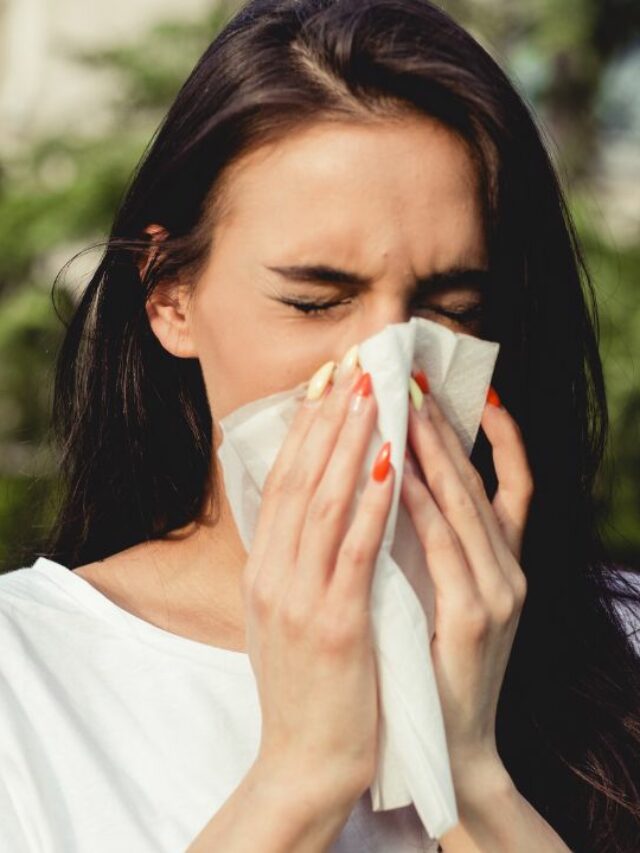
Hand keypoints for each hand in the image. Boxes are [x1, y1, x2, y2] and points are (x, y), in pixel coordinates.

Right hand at [242, 358, 394, 812]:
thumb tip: (310, 509)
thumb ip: (292, 562)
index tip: (326, 382)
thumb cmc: (303, 685)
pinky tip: (392, 464)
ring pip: (324, 502)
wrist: (302, 760)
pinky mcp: (334, 624)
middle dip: (327, 417)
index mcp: (261, 570)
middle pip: (299, 478)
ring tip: (372, 393)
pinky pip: (354, 550)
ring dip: (350, 443)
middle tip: (351, 364)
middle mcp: (272, 574)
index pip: (280, 482)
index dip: (303, 428)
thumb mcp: (281, 615)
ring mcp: (299, 598)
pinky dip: (372, 502)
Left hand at [400, 377, 532, 781]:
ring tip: (408, 406)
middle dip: (448, 428)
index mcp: (501, 564)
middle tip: (418, 380)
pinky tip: (398, 472)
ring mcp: (499, 593)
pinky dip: (422, 505)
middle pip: (481, 482)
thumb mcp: (444, 595)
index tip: (472, 390)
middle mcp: (509, 570)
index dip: (499, 436)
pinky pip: (445, 548)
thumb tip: (402, 485)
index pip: (509, 484)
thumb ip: (437, 546)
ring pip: (467, 505)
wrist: (449, 745)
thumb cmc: (434, 663)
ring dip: (435, 452)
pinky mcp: (476, 619)